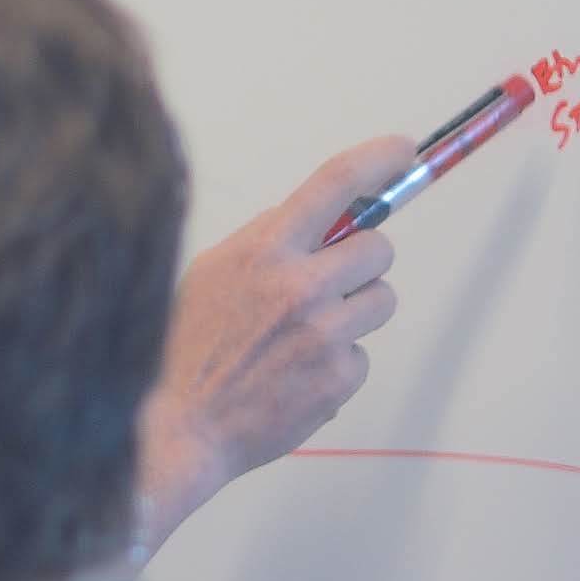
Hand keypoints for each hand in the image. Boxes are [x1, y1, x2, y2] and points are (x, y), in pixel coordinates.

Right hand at [135, 137, 414, 550]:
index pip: (334, 185)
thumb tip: (315, 223)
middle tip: (332, 285)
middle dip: (362, 263)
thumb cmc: (184, 350)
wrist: (176, 429)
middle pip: (378, 248)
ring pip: (382, 300)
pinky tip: (296, 376)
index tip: (402, 151)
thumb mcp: (211, 274)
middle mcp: (299, 286)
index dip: (377, 160)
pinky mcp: (338, 378)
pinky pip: (363, 356)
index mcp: (263, 250)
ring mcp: (324, 334)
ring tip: (306, 337)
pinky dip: (338, 365)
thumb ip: (264, 243)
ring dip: (355, 313)